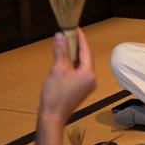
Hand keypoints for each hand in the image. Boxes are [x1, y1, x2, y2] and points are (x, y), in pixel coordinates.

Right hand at [36, 28, 95, 144]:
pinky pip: (79, 72)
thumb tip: (60, 35)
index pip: (86, 50)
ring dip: (74, 55)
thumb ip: (61, 51)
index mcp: (89, 73)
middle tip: (69, 33)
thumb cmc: (55, 94)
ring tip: (65, 43)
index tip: (74, 27)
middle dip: (77, 45)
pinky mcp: (81, 89)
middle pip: (85, 57)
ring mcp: (87, 85)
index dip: (80, 38)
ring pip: (82, 65)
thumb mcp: (57, 69)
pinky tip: (65, 59)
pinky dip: (73, 64)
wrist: (52, 117)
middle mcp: (92, 79)